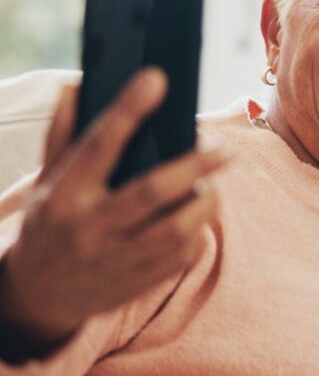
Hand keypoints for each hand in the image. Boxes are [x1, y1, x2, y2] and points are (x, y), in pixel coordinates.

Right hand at [0, 69, 230, 356]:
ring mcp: (115, 258)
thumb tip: (77, 86)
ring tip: (212, 187)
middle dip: (197, 165)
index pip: (99, 144)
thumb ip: (63, 135)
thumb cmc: (49, 223)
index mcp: (64, 193)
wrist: (35, 296)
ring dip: (205, 203)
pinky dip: (198, 233)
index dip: (128, 109)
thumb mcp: (46, 181)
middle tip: (226, 149)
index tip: (157, 79)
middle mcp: (89, 226)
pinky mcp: (137, 282)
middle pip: (153, 190)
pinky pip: (181, 256)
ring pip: (177, 227)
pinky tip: (197, 219)